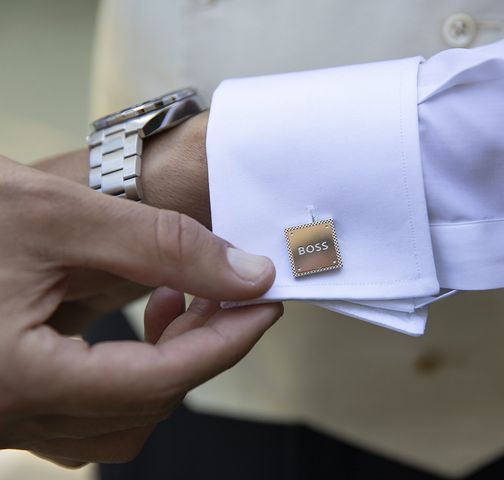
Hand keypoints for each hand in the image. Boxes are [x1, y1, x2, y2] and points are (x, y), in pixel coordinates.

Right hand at [0, 156, 281, 463]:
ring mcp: (4, 415)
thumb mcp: (60, 216)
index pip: (161, 379)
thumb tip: (247, 274)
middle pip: (147, 402)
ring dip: (169, 363)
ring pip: (121, 418)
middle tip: (229, 291)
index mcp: (16, 379)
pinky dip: (132, 371)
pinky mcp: (6, 399)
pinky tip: (141, 319)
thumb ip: (163, 246)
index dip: (227, 340)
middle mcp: (7, 415)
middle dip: (203, 346)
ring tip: (184, 299)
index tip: (265, 303)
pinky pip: (87, 411)